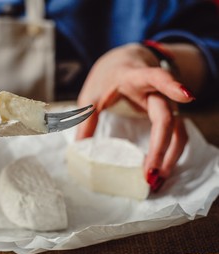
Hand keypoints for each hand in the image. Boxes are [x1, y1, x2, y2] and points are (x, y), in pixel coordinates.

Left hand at [76, 43, 197, 190]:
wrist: (126, 62)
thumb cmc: (109, 76)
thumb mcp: (92, 92)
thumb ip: (86, 116)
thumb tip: (79, 146)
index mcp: (135, 76)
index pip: (155, 77)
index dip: (171, 85)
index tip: (186, 95)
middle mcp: (156, 91)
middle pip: (166, 116)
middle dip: (160, 146)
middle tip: (149, 173)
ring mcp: (165, 103)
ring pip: (177, 130)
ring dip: (169, 156)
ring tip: (157, 180)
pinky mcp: (168, 114)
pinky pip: (176, 135)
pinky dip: (169, 154)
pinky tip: (161, 170)